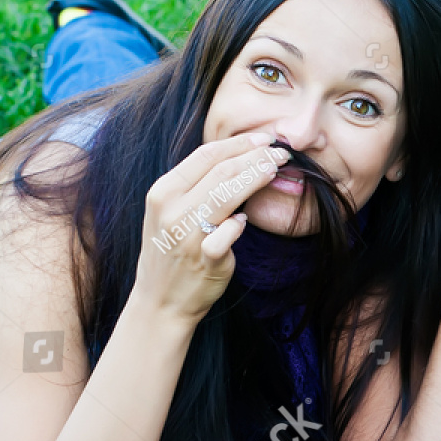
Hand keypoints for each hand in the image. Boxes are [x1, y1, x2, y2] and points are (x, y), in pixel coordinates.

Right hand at [132, 133, 290, 323]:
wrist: (160, 300)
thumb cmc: (173, 252)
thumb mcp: (172, 213)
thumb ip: (197, 188)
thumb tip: (240, 161)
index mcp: (163, 191)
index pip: (205, 155)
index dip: (239, 143)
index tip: (264, 139)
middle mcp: (172, 209)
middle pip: (222, 170)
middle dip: (256, 157)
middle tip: (280, 153)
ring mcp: (187, 233)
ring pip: (229, 193)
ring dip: (257, 177)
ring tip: (276, 169)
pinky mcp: (205, 257)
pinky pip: (230, 231)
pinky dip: (240, 223)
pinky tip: (246, 220)